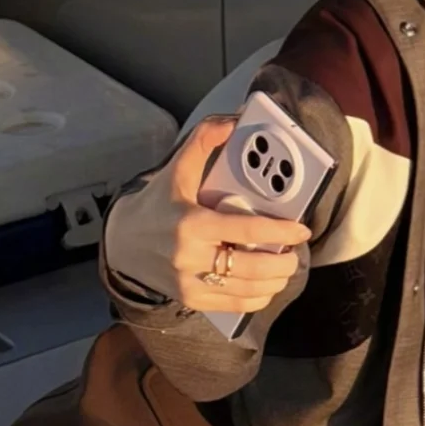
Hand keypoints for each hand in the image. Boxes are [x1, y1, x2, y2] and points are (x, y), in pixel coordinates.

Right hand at [103, 117, 311, 315]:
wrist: (123, 241)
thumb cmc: (158, 203)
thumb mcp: (179, 168)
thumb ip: (204, 140)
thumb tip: (234, 120)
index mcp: (191, 223)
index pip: (247, 230)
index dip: (280, 232)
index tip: (302, 230)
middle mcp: (190, 257)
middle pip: (253, 267)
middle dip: (284, 262)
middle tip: (296, 252)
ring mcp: (190, 282)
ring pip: (249, 289)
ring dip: (277, 280)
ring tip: (286, 265)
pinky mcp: (191, 299)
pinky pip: (236, 305)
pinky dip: (259, 296)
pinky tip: (268, 284)